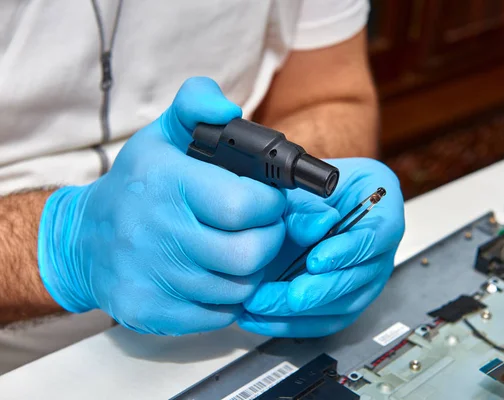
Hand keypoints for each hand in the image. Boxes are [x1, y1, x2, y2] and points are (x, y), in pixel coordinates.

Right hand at [38, 78, 285, 334]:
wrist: (83, 240)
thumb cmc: (137, 184)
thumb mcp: (163, 133)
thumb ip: (198, 103)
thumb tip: (229, 110)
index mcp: (166, 182)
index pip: (244, 204)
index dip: (271, 204)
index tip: (270, 200)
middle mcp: (157, 232)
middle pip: (250, 253)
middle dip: (270, 239)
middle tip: (263, 228)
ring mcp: (152, 277)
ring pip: (240, 287)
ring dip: (251, 269)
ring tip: (239, 249)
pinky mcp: (151, 311)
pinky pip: (219, 314)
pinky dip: (229, 297)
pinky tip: (217, 275)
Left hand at [238, 158, 404, 336]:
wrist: (322, 198)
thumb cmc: (322, 188)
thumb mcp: (312, 185)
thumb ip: (309, 207)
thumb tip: (312, 231)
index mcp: (383, 213)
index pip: (374, 238)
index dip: (345, 252)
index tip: (315, 260)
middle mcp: (381, 250)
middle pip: (360, 278)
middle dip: (321, 290)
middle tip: (290, 295)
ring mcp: (366, 278)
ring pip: (344, 304)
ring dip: (302, 312)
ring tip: (263, 306)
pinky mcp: (346, 298)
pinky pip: (327, 320)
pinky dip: (294, 323)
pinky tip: (263, 318)